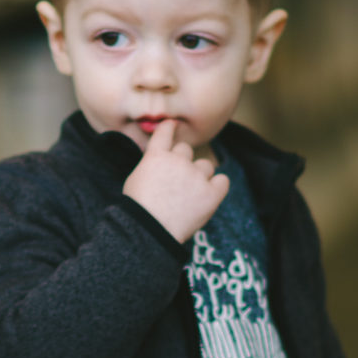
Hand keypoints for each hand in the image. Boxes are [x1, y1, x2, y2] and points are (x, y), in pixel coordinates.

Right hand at [122, 119, 228, 243]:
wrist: (149, 231)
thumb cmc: (137, 209)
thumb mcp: (135, 179)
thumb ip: (151, 165)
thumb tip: (159, 162)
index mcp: (156, 156)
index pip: (165, 132)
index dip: (170, 127)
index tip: (173, 125)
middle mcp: (178, 161)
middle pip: (186, 150)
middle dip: (182, 161)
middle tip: (176, 181)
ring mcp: (196, 177)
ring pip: (205, 165)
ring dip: (200, 174)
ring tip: (190, 194)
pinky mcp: (211, 194)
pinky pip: (223, 181)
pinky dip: (218, 186)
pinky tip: (209, 195)